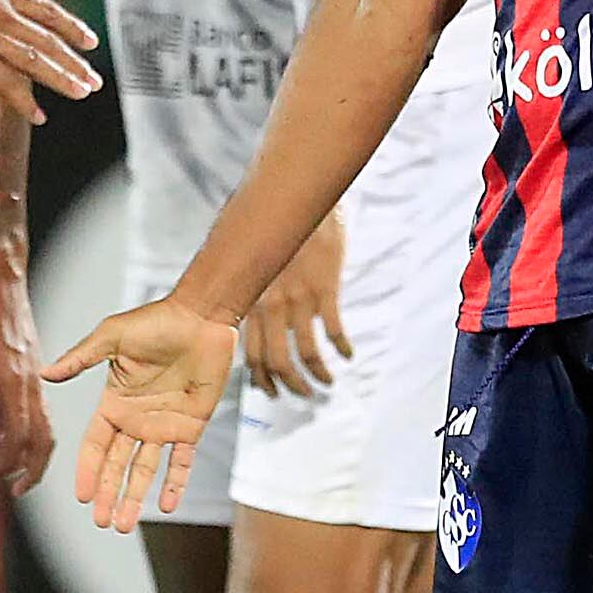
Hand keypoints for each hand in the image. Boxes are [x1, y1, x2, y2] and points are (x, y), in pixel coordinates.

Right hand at [0, 0, 99, 119]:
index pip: (44, 11)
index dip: (70, 26)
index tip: (90, 39)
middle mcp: (1, 12)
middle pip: (48, 39)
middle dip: (74, 61)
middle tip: (94, 80)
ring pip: (37, 60)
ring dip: (63, 78)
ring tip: (83, 92)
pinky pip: (6, 82)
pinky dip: (25, 100)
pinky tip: (39, 116)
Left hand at [0, 241, 53, 494]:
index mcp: (12, 380)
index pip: (18, 436)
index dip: (7, 464)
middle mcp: (30, 380)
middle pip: (43, 438)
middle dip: (32, 469)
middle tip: (15, 489)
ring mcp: (36, 373)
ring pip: (46, 424)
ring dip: (33, 452)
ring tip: (14, 469)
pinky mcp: (34, 364)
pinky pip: (40, 406)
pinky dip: (31, 429)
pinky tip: (9, 431)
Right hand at [44, 296, 238, 534]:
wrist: (200, 318)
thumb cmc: (156, 321)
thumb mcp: (112, 337)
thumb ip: (80, 358)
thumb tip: (45, 374)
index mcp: (113, 402)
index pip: (95, 445)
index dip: (88, 471)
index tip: (82, 497)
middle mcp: (135, 419)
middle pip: (117, 465)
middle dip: (108, 495)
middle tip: (102, 522)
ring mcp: (163, 425)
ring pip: (145, 470)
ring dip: (134, 498)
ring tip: (124, 525)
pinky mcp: (190, 426)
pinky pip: (182, 462)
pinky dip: (175, 484)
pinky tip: (167, 507)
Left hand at [241, 215, 350, 396]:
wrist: (301, 198)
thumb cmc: (273, 224)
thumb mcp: (252, 257)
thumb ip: (251, 286)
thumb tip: (244, 304)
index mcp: (252, 299)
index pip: (250, 352)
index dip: (261, 378)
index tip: (271, 390)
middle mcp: (272, 304)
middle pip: (278, 361)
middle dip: (291, 386)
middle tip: (303, 394)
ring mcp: (299, 299)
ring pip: (307, 353)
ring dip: (318, 375)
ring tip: (326, 382)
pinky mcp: (326, 289)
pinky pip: (335, 330)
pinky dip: (342, 348)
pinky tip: (347, 353)